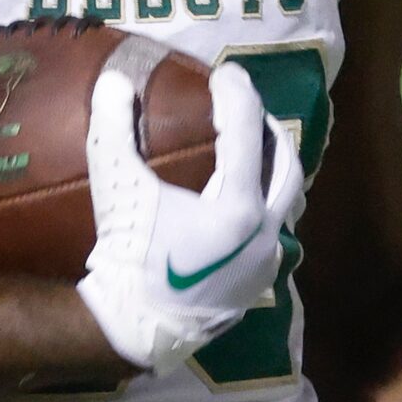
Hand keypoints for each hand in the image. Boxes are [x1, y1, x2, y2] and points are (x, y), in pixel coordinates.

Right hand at [77, 56, 302, 373]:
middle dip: (268, 127)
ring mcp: (269, 258)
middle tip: (244, 107)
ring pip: (286, 198)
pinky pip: (272, 228)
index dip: (239, 94)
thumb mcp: (118, 191)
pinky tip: (238, 197)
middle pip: (286, 161)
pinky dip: (261, 202)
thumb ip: (115, 132)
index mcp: (239, 206)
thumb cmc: (130, 257)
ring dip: (270, 167)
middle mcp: (266, 230)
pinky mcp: (261, 279)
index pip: (248, 131)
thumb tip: (115, 79)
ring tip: (247, 148)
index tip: (226, 73)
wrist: (136, 328)